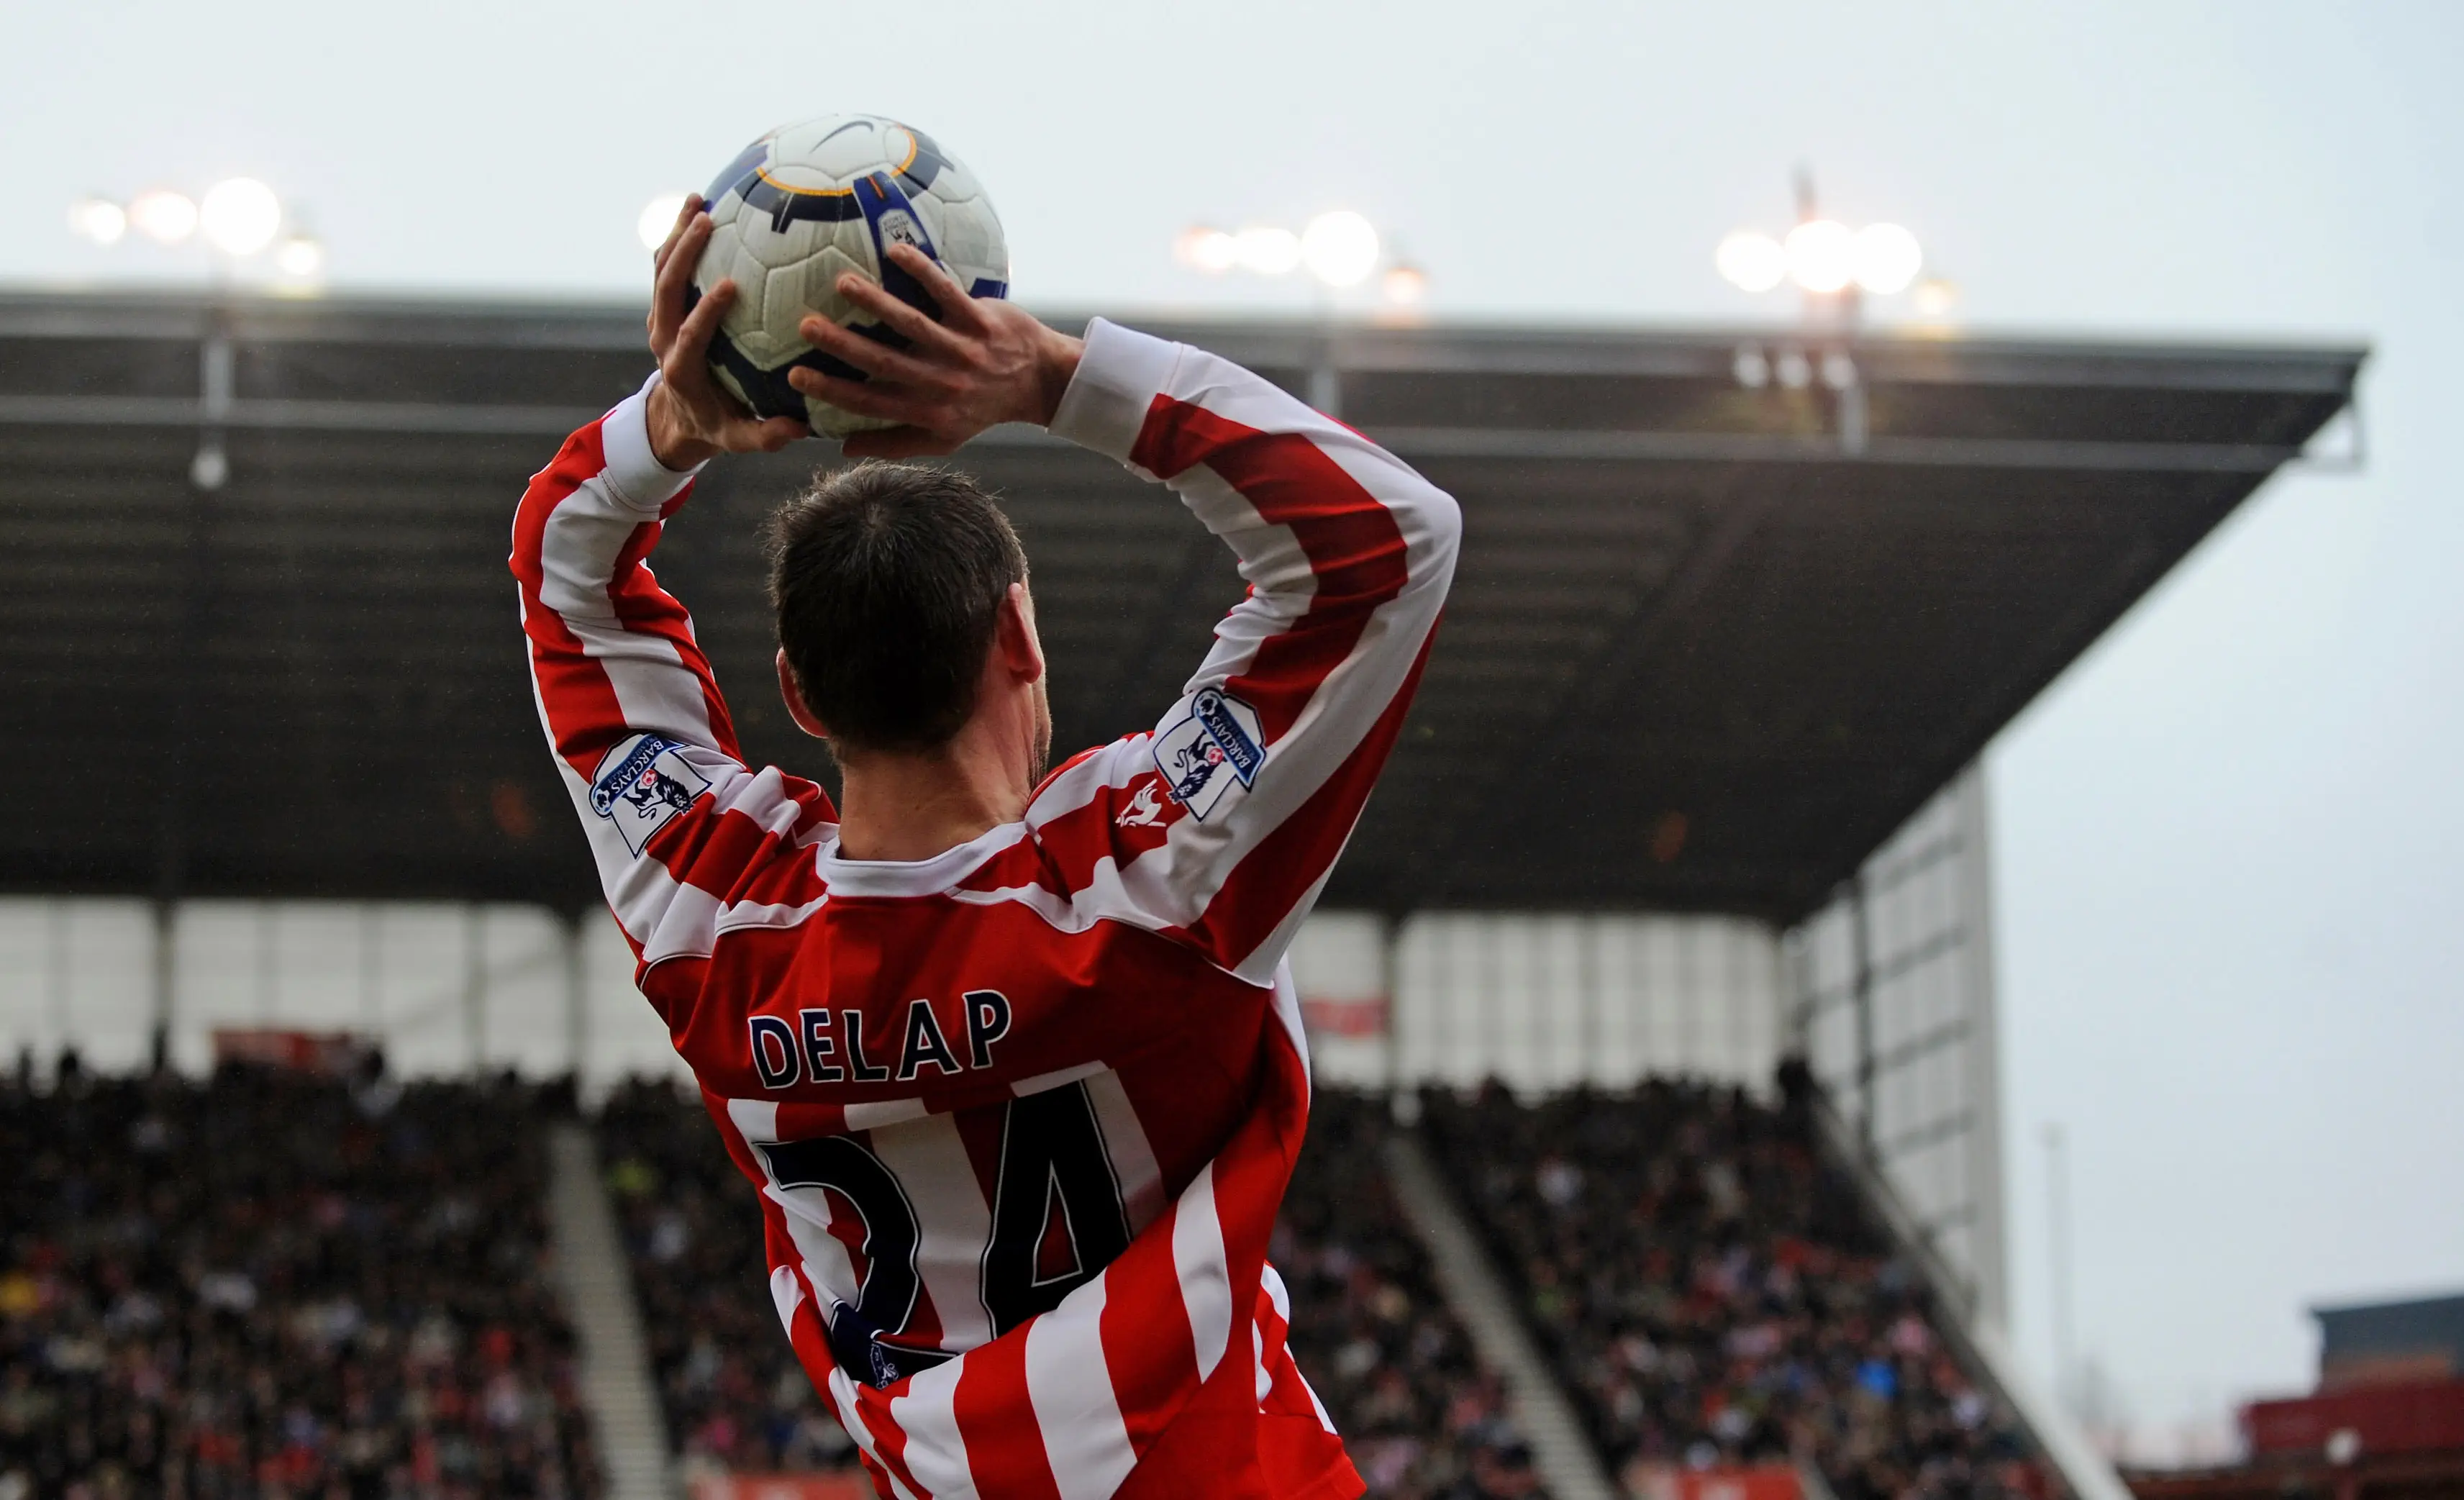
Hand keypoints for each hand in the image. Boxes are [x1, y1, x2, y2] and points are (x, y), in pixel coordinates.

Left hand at [643, 195, 806, 470]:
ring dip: (675, 234)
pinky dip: (678, 237)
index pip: (690, 333)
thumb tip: (798, 429)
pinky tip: (701, 207)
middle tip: (707, 220)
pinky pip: (667, 267)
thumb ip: (766, 435)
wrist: (678, 417)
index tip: (728, 285)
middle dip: (683, 253)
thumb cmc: (717, 425)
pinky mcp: (665, 307)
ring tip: (696, 199)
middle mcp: (664, 338)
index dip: (705, 310)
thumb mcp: (740, 439)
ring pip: (661, 270)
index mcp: (682, 368)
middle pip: (666, 288)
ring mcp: (661, 319)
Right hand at [788, 243, 1082, 458]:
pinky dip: (923, 272)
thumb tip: (842, 447)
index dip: (832, 391)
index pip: (871, 403)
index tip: (795, 376)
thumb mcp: (942, 438)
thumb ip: (893, 443)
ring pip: (913, 324)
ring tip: (842, 283)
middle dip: (844, 345)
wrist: (1040, 382)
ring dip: (877, 303)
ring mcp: (963, 350)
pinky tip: (895, 251)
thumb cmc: (982, 410)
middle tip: (806, 326)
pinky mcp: (981, 320)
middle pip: (885, 363)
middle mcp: (943, 383)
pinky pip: (947, 292)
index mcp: (928, 411)